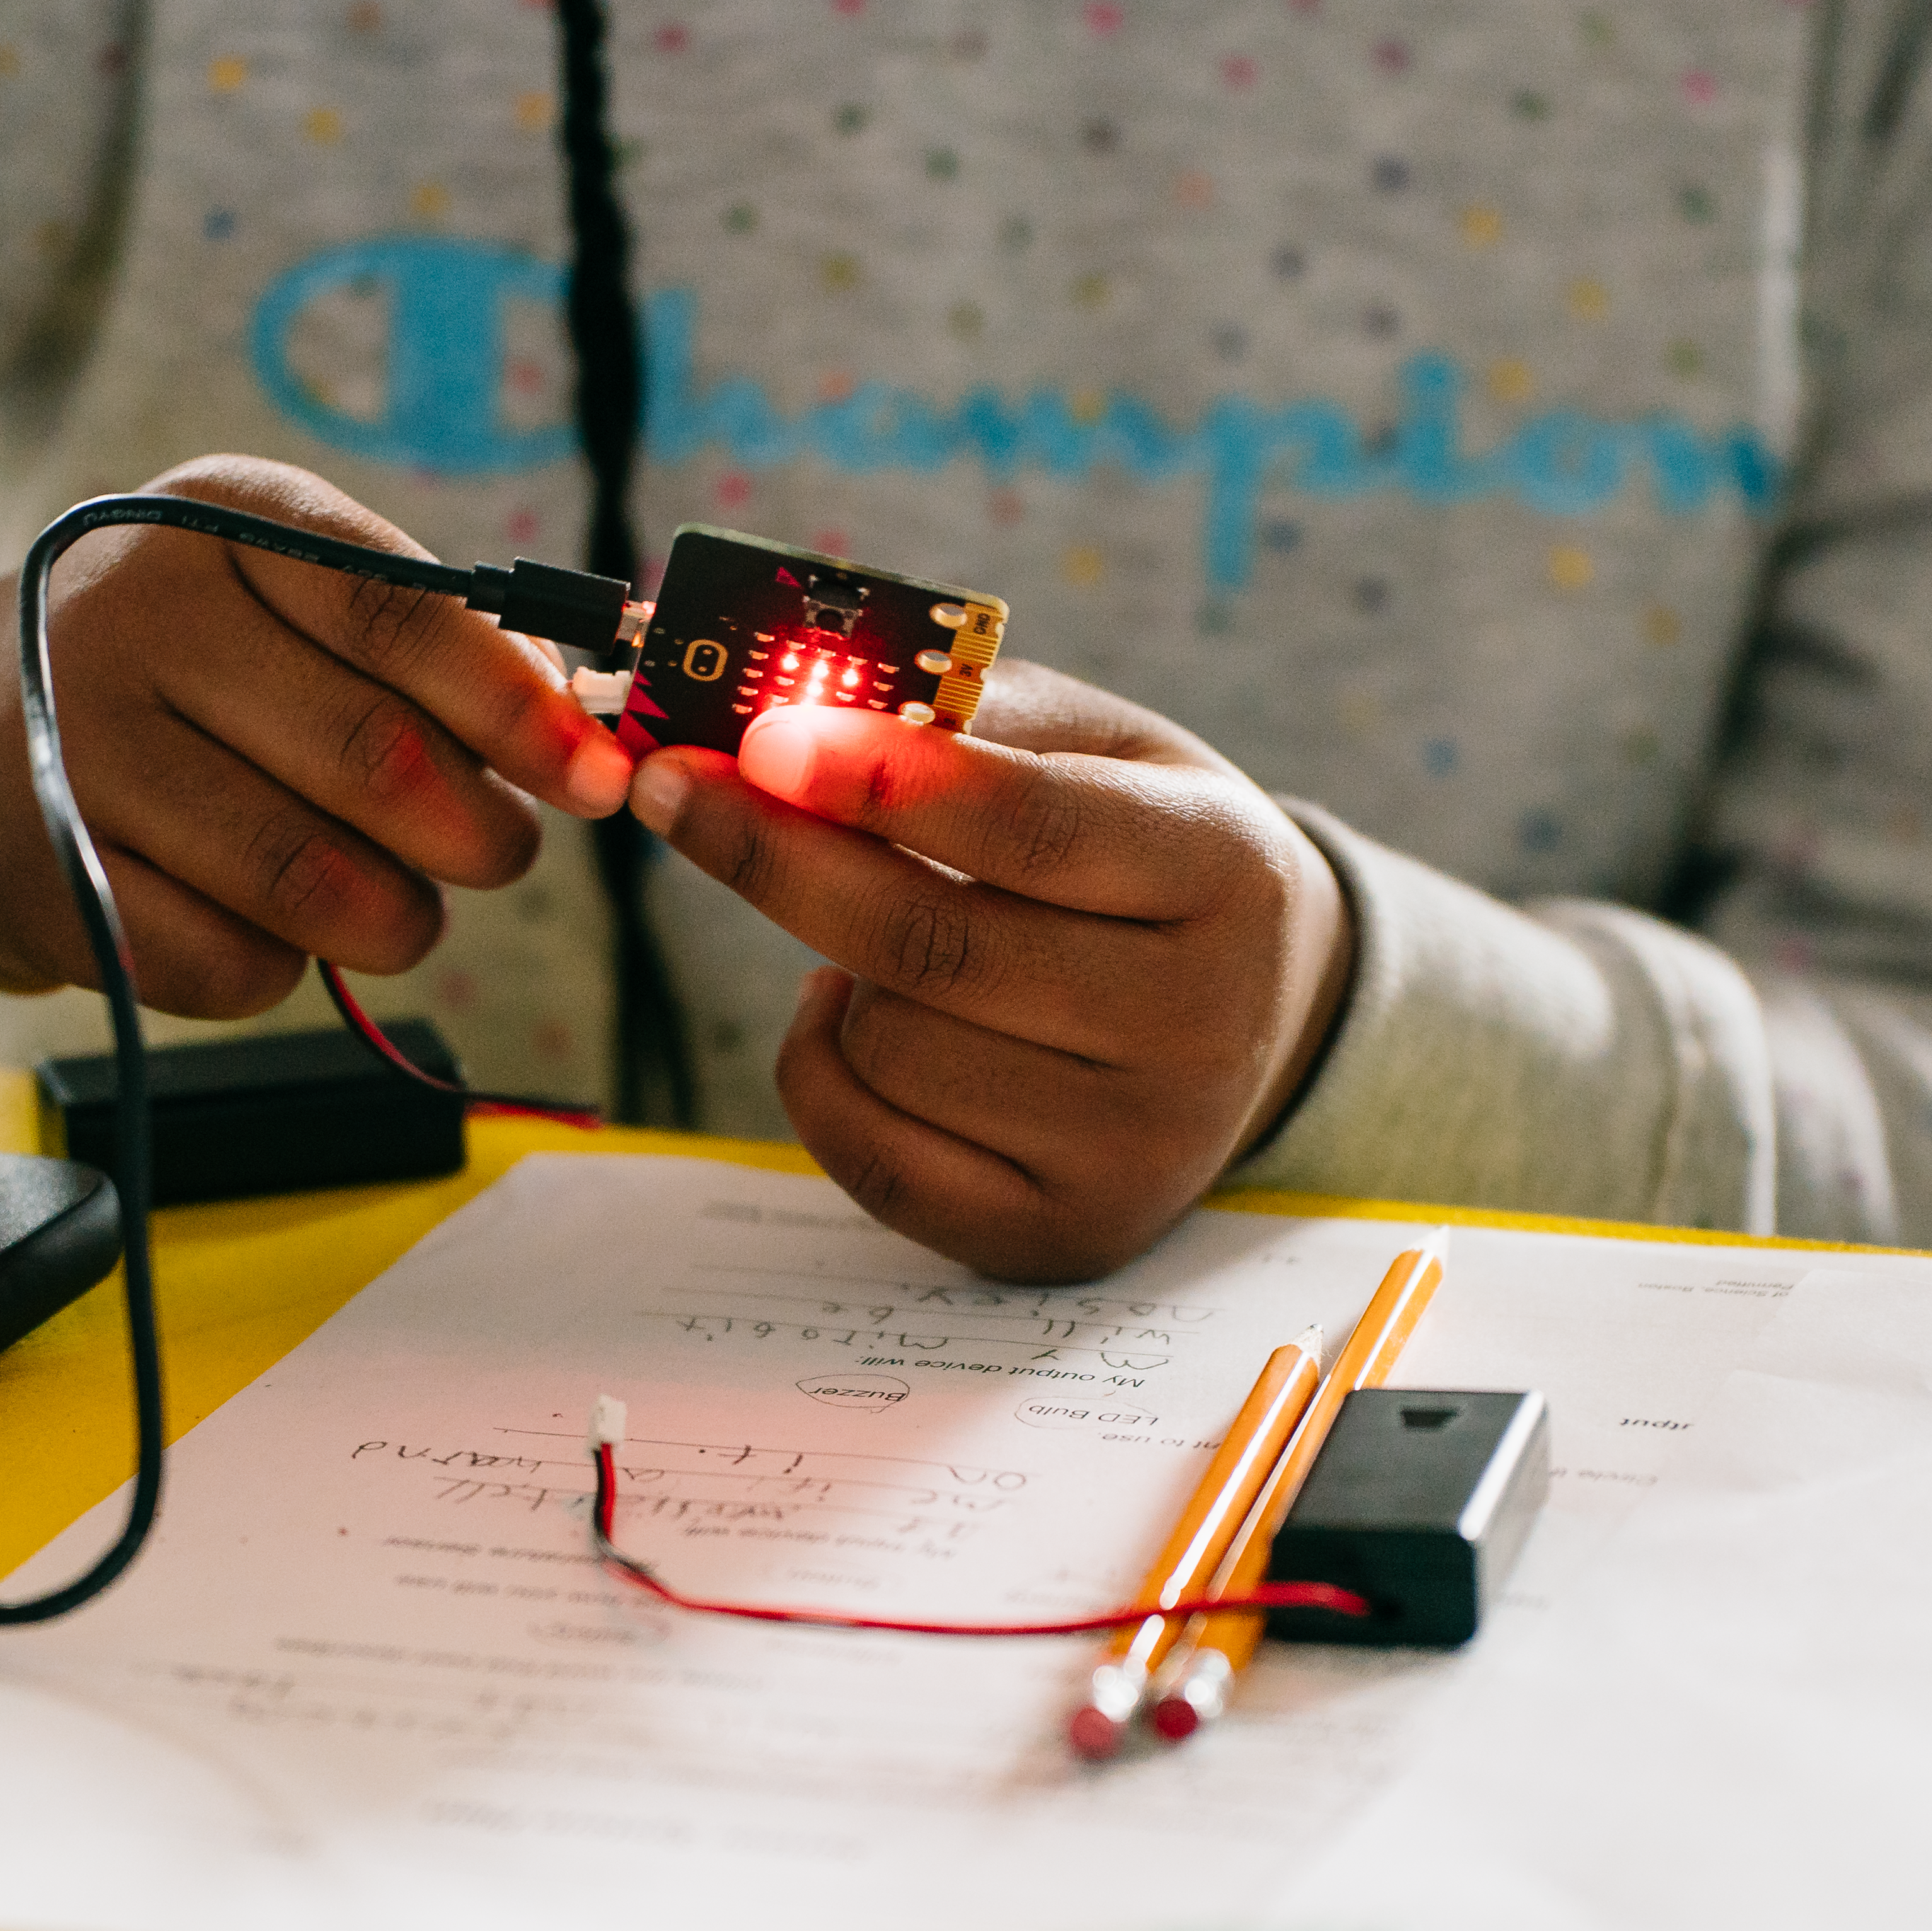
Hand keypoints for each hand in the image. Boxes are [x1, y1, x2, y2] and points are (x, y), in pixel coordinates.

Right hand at [0, 455, 631, 1014]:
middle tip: (493, 854)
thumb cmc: (168, 673)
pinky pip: (233, 963)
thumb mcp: (278, 599)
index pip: (405, 616)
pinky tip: (268, 930)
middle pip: (377, 760)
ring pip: (313, 878)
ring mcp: (75, 749)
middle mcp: (134, 615)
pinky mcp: (43, 880)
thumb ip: (429, 635)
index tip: (594, 776)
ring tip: (404, 911)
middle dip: (478, 835)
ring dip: (399, 920)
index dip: (521, 710)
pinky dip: (285, 970)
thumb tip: (591, 701)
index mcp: (220, 520)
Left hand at [627, 661, 1353, 1282]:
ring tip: (866, 932)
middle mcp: (1199, 1025)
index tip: (762, 737)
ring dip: (830, 970)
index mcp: (1224, 870)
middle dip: (779, 860)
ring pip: (891, 1051)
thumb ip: (968, 712)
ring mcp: (1134, 1148)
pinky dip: (819, 1071)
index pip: (1032, 829)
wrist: (1255, 1013)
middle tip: (676, 793)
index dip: (882, 780)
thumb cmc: (1140, 853)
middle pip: (934, 948)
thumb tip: (795, 696)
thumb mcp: (1100, 748)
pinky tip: (852, 1013)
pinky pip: (870, 1156)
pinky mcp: (1063, 1235)